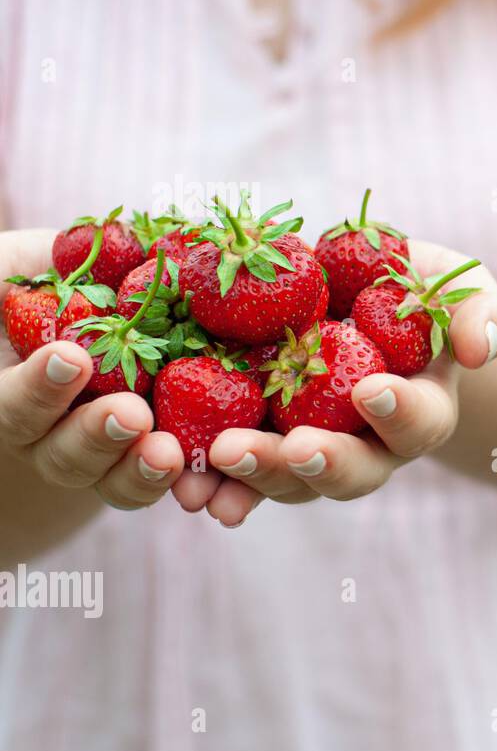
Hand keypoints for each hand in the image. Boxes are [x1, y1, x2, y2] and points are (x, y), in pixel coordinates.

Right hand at [0, 230, 185, 508]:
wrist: (113, 294)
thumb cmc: (52, 277)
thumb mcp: (16, 270)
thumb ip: (11, 278)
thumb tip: (23, 271)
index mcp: (16, 395)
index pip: (15, 404)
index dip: (39, 389)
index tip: (69, 358)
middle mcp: (55, 435)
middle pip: (68, 455)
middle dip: (97, 435)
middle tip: (130, 414)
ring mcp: (112, 451)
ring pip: (120, 480)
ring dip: (145, 470)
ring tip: (171, 452)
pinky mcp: (171, 450)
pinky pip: (183, 477)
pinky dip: (203, 479)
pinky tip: (222, 471)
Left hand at [175, 241, 496, 523]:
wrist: (355, 295)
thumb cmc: (417, 290)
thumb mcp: (459, 287)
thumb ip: (482, 313)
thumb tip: (478, 348)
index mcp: (419, 410)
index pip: (418, 422)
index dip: (399, 413)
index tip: (371, 390)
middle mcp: (367, 444)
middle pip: (350, 471)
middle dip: (319, 465)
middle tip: (290, 450)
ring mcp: (309, 445)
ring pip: (288, 481)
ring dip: (255, 479)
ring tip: (218, 464)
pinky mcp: (257, 435)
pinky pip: (235, 468)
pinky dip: (212, 479)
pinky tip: (186, 481)